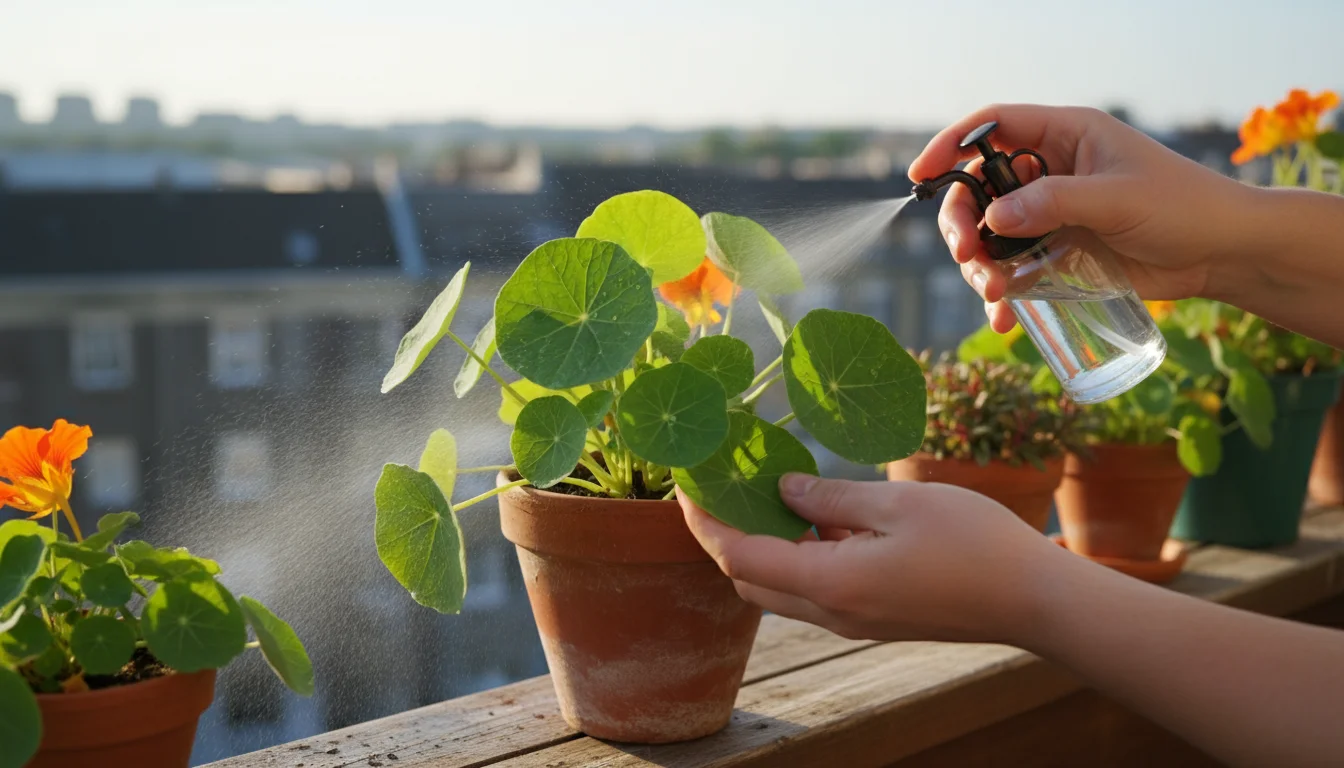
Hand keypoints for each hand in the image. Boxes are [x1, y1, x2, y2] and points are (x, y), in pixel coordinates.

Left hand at [677, 474, 1080, 644]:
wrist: (1033, 600)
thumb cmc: (974, 543)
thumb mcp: (898, 503)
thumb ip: (831, 499)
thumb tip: (782, 489)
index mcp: (830, 584)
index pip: (738, 558)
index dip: (704, 523)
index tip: (689, 485)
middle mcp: (832, 612)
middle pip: (749, 581)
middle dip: (723, 536)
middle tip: (719, 486)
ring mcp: (853, 621)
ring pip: (779, 590)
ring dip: (761, 547)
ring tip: (762, 492)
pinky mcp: (873, 617)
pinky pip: (813, 590)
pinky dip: (798, 556)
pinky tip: (816, 516)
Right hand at [909, 104, 1252, 332]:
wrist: (1223, 255)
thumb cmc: (1184, 207)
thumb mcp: (1118, 198)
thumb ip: (1054, 202)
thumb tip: (993, 216)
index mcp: (1063, 136)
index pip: (991, 128)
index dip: (950, 146)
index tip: (919, 174)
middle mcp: (1049, 172)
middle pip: (978, 190)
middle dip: (962, 224)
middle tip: (968, 255)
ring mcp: (1050, 215)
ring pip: (988, 236)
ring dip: (978, 266)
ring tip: (995, 295)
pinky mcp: (1057, 255)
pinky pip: (1011, 271)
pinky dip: (1001, 296)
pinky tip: (1004, 320)